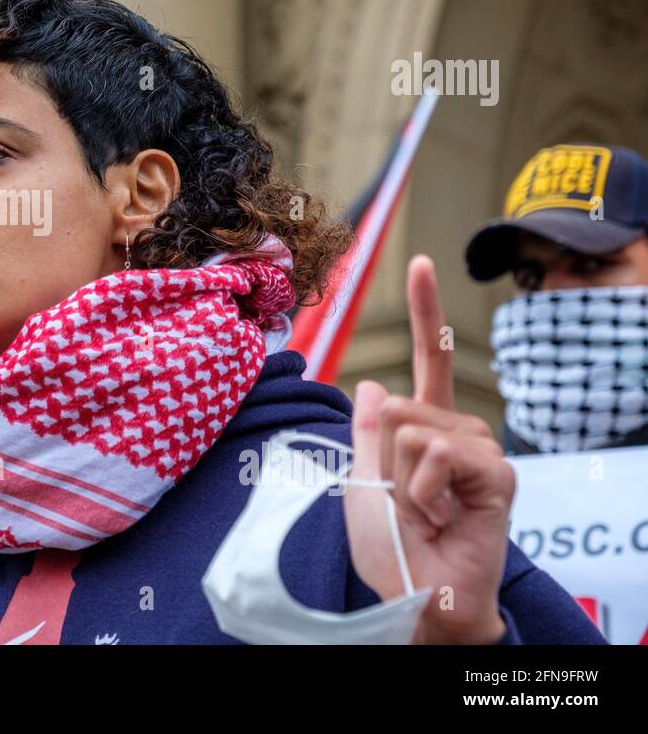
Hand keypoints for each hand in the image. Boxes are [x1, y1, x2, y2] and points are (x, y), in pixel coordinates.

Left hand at [342, 255, 515, 643]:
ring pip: (413, 429)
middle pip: (398, 406)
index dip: (427, 311)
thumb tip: (372, 381)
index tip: (423, 262)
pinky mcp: (497, 473)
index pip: (428, 360)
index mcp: (422, 428)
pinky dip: (424, 490)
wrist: (416, 594)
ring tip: (424, 512)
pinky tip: (440, 517)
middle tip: (403, 500)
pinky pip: (438, 453)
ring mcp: (480, 450)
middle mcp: (457, 431)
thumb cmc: (388, 547)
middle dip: (383, 457)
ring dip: (403, 479)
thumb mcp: (360, 481)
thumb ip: (367, 432)